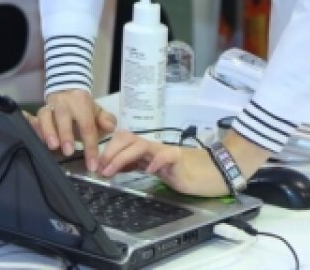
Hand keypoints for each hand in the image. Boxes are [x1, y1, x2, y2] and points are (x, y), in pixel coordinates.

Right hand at [31, 90, 116, 170]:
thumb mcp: (98, 112)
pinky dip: (35, 128)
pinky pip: (34, 119)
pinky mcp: (39, 112)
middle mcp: (64, 102)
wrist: (66, 91)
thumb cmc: (83, 108)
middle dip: (66, 134)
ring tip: (52, 146)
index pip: (87, 125)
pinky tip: (36, 139)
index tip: (92, 164)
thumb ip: (106, 120)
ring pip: (46, 115)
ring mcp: (50, 106)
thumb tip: (110, 128)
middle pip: (63, 116)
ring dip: (48, 131)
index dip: (90, 145)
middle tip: (68, 152)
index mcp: (82, 102)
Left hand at [97, 130, 271, 197]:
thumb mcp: (156, 170)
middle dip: (110, 151)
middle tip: (99, 168)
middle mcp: (154, 147)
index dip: (108, 150)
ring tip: (112, 170)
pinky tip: (149, 171)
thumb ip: (137, 165)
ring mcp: (166, 152)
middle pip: (127, 138)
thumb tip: (114, 166)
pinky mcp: (179, 159)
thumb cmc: (185, 171)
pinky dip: (155, 162)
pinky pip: (166, 156)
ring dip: (122, 157)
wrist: (214, 172)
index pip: (123, 141)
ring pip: (141, 145)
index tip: (96, 165)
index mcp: (148, 150)